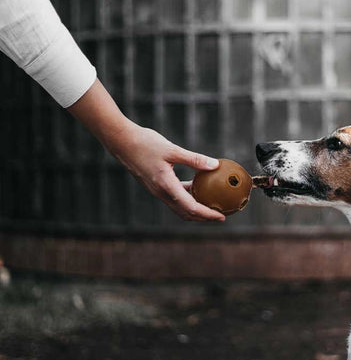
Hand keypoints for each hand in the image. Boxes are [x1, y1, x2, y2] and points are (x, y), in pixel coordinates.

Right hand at [67, 79, 224, 221]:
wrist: (121, 141)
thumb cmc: (145, 143)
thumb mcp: (172, 150)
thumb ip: (194, 159)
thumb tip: (215, 165)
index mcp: (166, 186)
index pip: (191, 207)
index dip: (208, 214)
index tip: (222, 216)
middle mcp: (161, 193)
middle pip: (187, 213)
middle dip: (204, 217)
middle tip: (221, 215)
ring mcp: (157, 191)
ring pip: (180, 208)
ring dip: (196, 210)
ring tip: (211, 204)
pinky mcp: (155, 186)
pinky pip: (174, 198)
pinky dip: (187, 198)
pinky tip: (197, 188)